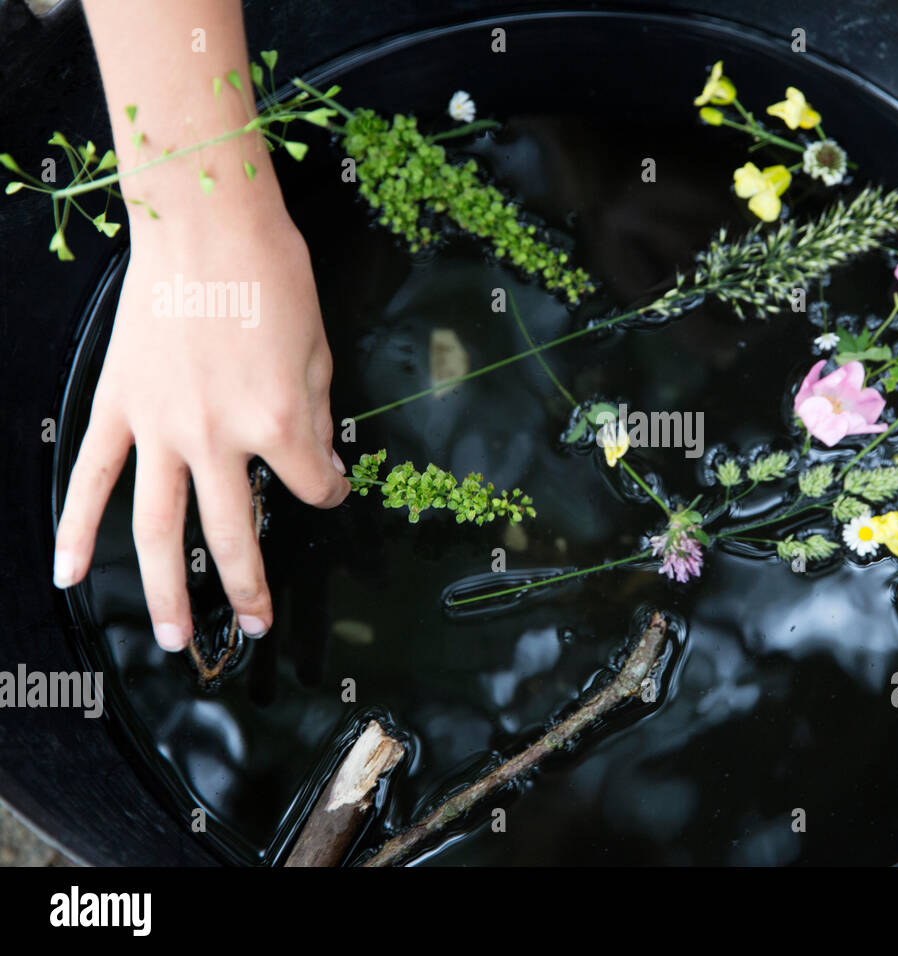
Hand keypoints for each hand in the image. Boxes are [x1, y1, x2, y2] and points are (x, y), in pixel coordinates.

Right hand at [53, 197, 350, 650]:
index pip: (311, 486)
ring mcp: (160, 428)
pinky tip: (71, 572)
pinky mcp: (119, 406)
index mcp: (277, 424)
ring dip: (166, 590)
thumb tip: (318, 467)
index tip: (328, 486)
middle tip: (256, 627)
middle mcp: (217, 439)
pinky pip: (94, 477)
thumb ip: (315, 420)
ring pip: (157, 528)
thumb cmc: (273, 277)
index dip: (328, 491)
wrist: (205, 222)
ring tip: (177, 640)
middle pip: (234, 536)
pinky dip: (77, 527)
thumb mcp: (318, 353)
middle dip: (250, 588)